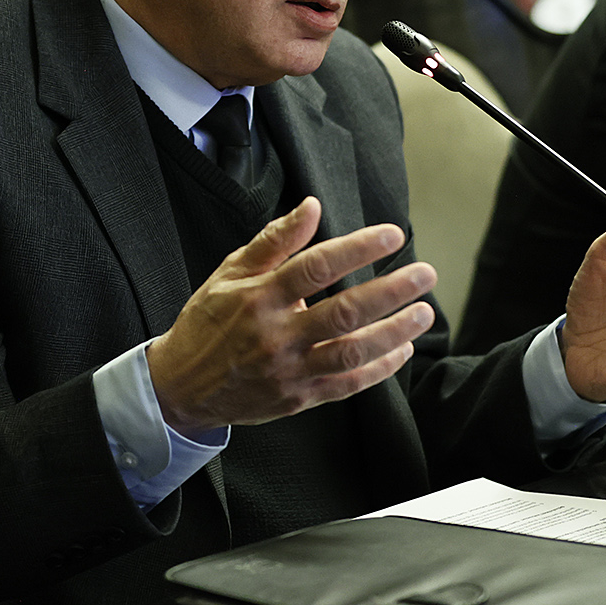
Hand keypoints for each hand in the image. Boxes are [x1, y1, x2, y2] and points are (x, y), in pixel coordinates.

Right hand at [144, 196, 435, 437]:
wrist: (181, 386)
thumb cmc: (208, 322)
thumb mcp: (231, 272)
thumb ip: (275, 240)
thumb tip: (311, 206)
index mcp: (260, 297)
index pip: (316, 267)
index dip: (357, 248)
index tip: (392, 236)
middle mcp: (277, 335)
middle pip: (344, 311)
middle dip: (391, 291)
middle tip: (425, 274)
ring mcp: (290, 370)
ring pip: (352, 351)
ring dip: (394, 332)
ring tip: (424, 313)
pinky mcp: (298, 398)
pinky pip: (347, 384)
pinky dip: (379, 368)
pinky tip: (401, 348)